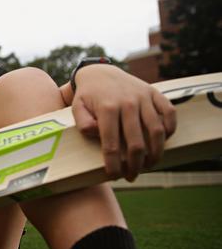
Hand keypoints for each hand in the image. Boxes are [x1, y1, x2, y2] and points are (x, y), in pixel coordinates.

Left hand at [70, 65, 176, 180]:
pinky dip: (171, 129)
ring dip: (156, 153)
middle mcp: (128, 103)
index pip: (111, 144)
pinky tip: (163, 142)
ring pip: (157, 131)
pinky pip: (170, 112)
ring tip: (149, 165)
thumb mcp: (76, 107)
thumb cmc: (87, 96)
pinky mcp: (155, 93)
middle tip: (132, 176)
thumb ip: (82, 122)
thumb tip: (95, 133)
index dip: (113, 164)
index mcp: (107, 108)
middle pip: (137, 143)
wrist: (100, 72)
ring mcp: (144, 97)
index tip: (114, 176)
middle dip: (135, 165)